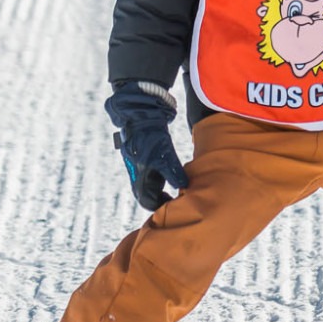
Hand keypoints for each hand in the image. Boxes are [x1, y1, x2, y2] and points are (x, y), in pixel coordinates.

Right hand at [105, 82, 188, 210]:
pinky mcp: (143, 157)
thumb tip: (184, 186)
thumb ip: (174, 172)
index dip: (162, 207)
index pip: (149, 202)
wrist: (140, 115)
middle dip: (163, 199)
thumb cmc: (151, 137)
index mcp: (140, 178)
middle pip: (149, 195)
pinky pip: (153, 173)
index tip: (176, 206)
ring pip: (151, 183)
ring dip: (163, 187)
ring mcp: (140, 166)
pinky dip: (162, 176)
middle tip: (179, 199)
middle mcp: (138, 174)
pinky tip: (173, 172)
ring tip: (179, 187)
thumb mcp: (165, 155)